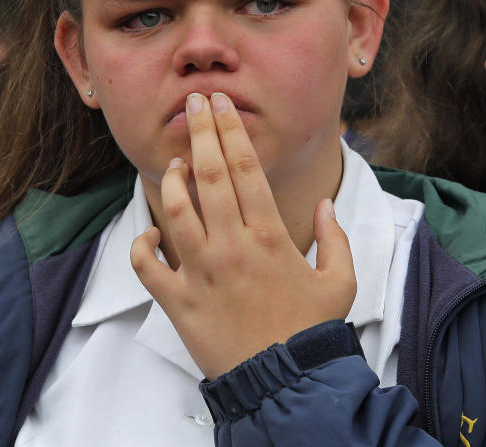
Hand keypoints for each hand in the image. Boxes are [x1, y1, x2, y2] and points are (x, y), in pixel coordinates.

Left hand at [130, 92, 356, 378]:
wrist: (284, 382)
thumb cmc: (312, 330)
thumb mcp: (341, 281)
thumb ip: (336, 237)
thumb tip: (327, 203)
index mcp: (271, 237)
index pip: (247, 170)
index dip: (232, 132)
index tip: (222, 105)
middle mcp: (233, 247)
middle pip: (210, 176)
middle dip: (200, 133)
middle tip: (194, 104)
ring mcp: (202, 273)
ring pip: (176, 211)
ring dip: (171, 180)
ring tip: (174, 161)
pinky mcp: (179, 302)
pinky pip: (148, 265)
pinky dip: (144, 243)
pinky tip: (152, 229)